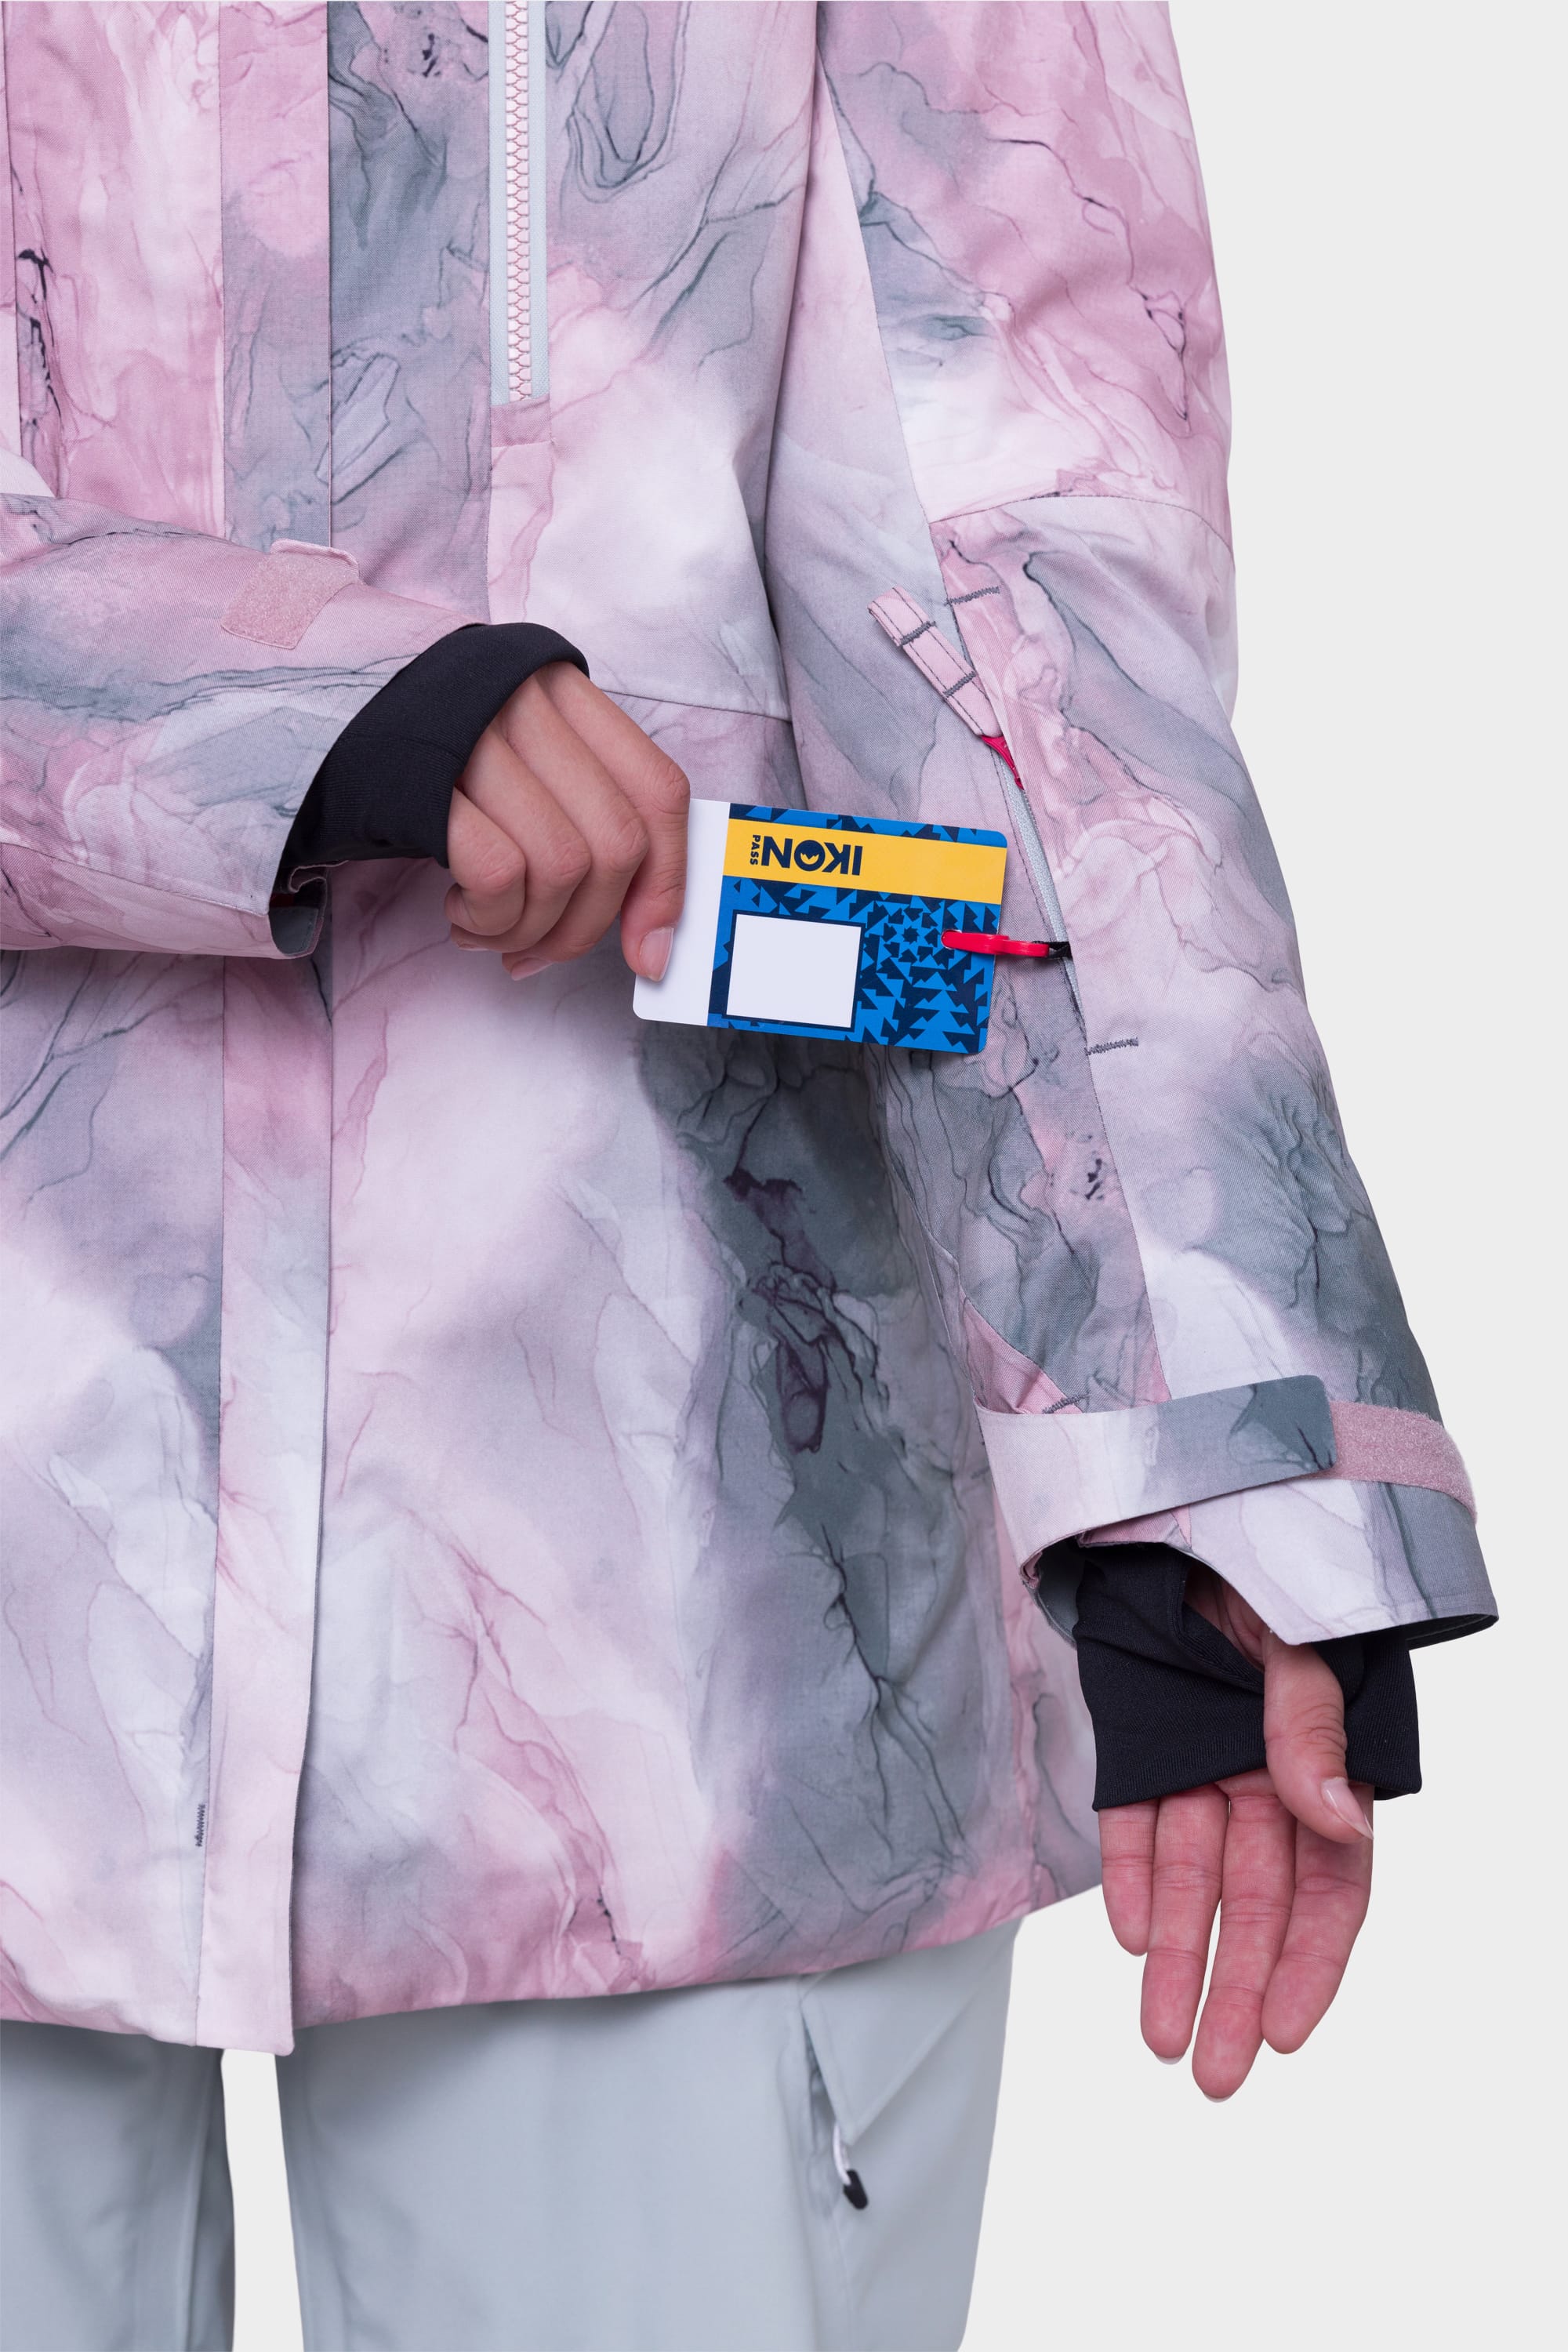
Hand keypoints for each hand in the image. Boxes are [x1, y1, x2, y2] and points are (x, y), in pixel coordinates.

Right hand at [444, 661, 688, 981]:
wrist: (307, 723)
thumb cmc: (427, 763)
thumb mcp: (516, 768)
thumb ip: (584, 822)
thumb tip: (651, 939)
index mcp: (564, 691)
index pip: (658, 790)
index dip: (667, 884)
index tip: (650, 951)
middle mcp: (528, 700)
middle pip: (615, 843)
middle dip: (586, 927)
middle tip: (540, 951)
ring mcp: (476, 734)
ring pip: (562, 866)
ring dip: (528, 928)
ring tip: (487, 929)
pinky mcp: (423, 779)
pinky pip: (499, 873)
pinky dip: (490, 917)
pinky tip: (461, 912)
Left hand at [1098, 1568, 1374, 2098]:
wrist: (1177, 1502)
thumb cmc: (1264, 1558)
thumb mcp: (1301, 1634)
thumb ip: (1311, 1726)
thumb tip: (1341, 1820)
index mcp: (1324, 1760)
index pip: (1329, 1885)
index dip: (1311, 1961)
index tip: (1287, 2031)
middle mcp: (1263, 1775)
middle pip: (1254, 1902)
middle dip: (1237, 1990)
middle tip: (1213, 2074)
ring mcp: (1198, 1760)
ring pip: (1189, 1878)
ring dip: (1178, 1957)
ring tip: (1158, 2036)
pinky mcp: (1138, 1740)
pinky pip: (1135, 1824)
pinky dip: (1131, 1879)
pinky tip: (1130, 1938)